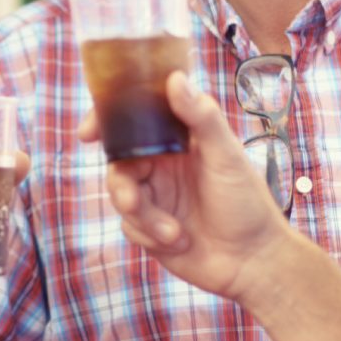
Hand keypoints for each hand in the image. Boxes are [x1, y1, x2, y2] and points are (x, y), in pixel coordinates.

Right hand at [89, 71, 293, 303]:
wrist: (253, 261)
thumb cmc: (247, 203)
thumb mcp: (226, 156)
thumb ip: (201, 117)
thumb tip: (174, 78)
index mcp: (179, 140)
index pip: (136, 119)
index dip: (108, 120)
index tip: (88, 132)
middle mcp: (163, 164)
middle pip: (119, 162)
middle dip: (121, 184)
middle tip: (133, 201)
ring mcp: (156, 196)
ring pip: (121, 195)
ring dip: (142, 217)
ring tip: (172, 232)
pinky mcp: (150, 228)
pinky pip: (129, 227)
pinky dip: (149, 236)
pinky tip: (179, 242)